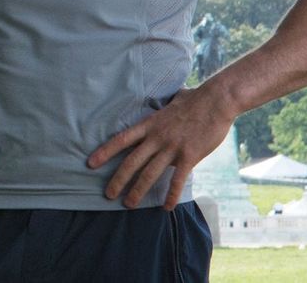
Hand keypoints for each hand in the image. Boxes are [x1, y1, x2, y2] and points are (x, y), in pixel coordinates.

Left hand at [86, 84, 232, 208]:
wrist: (216, 101)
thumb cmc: (194, 100)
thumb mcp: (170, 103)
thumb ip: (161, 109)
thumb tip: (162, 104)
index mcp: (149, 124)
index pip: (121, 140)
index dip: (105, 152)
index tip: (90, 163)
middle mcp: (156, 137)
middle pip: (131, 162)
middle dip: (118, 180)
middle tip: (108, 195)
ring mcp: (172, 148)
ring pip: (150, 174)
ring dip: (138, 191)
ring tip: (128, 204)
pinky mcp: (189, 156)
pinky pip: (177, 180)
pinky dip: (171, 195)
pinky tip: (166, 207)